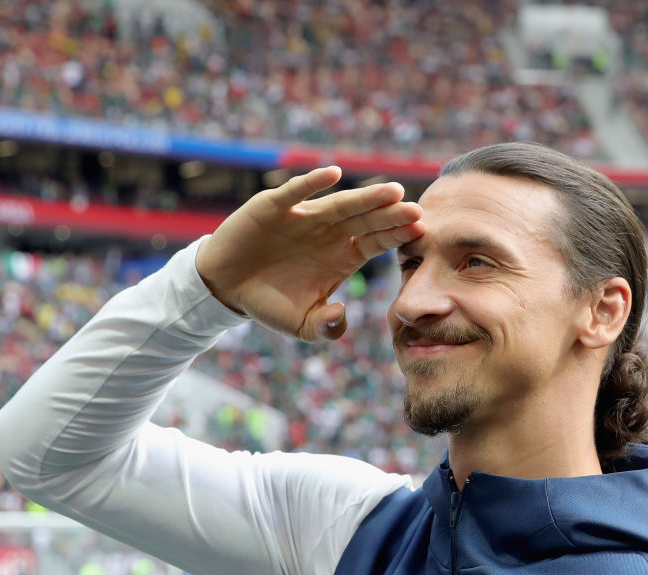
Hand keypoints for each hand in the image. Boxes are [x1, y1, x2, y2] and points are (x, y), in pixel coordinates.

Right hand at [195, 166, 423, 340]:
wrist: (227, 287)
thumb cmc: (270, 302)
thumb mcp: (300, 324)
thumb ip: (325, 327)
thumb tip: (341, 316)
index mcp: (343, 256)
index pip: (377, 242)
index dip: (397, 235)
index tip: (420, 231)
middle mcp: (329, 232)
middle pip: (366, 220)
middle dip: (390, 214)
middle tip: (415, 209)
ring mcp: (304, 217)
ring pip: (340, 204)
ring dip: (365, 197)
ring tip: (391, 191)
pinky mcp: (274, 207)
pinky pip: (296, 193)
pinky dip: (312, 182)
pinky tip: (333, 174)